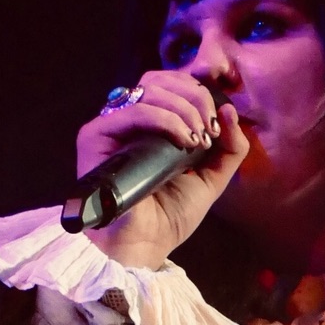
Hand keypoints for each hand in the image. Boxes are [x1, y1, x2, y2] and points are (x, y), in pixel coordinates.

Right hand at [75, 71, 249, 269]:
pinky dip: (165, 119)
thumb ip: (229, 148)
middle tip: (208, 129)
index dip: (198, 95)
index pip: (172, 84)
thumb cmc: (170, 216)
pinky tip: (183, 140)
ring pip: (149, 89)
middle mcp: (128, 120)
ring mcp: (110, 126)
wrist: (144, 245)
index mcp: (151, 124)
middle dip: (194, 98)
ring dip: (183, 109)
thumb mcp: (211, 178)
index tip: (216, 127)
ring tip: (197, 140)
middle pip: (160, 79)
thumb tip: (229, 110)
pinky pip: (134, 111)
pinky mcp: (95, 135)